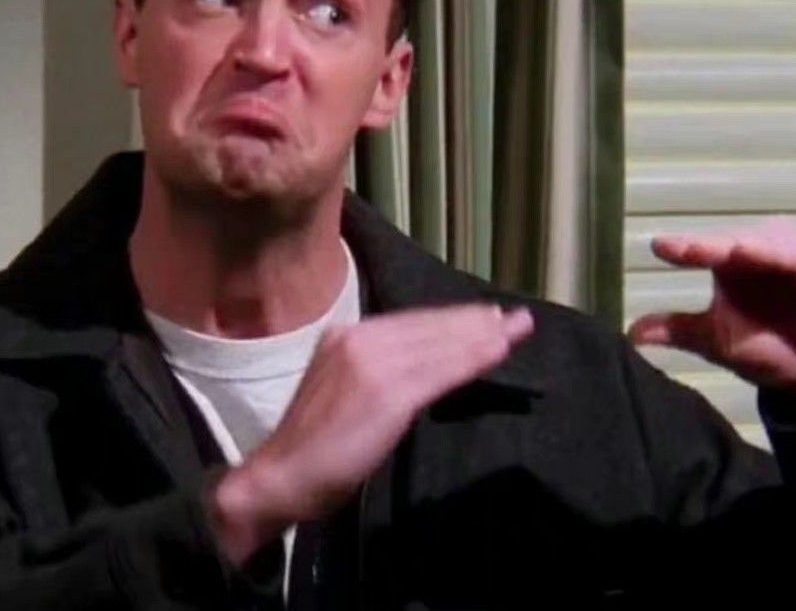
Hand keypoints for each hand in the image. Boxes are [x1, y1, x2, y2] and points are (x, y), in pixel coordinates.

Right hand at [212, 304, 532, 562]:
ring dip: (483, 336)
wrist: (278, 478)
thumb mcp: (343, 389)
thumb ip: (377, 369)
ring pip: (439, 344)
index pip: (411, 322)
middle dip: (476, 321)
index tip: (486, 317)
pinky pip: (439, 371)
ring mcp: (372, 362)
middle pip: (429, 326)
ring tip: (516, 329)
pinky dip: (472, 359)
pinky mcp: (386, 392)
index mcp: (346, 336)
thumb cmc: (312, 445)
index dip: (452, 320)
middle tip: (517, 317)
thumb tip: (422, 362)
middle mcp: (359, 338)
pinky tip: (497, 352)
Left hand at [628, 218, 795, 390]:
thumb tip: (631, 333)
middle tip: (676, 247)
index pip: (703, 249)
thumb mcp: (719, 341)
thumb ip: (679, 331)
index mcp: (733, 261)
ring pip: (766, 243)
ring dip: (743, 244)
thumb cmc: (772, 348)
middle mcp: (763, 250)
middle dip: (704, 244)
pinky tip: (757, 255)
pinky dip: (782, 255)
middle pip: (730, 241)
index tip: (657, 246)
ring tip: (719, 250)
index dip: (681, 246)